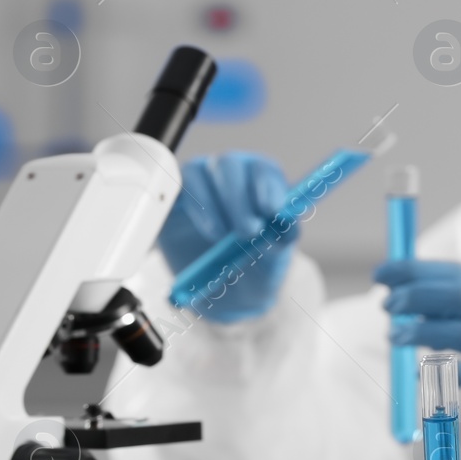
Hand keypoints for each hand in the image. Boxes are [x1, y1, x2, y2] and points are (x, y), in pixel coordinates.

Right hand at [160, 152, 298, 323]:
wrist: (232, 294)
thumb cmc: (260, 265)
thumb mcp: (278, 254)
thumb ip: (284, 233)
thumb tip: (286, 219)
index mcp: (263, 181)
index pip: (263, 169)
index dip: (267, 186)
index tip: (272, 210)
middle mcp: (231, 175)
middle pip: (229, 165)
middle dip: (238, 197)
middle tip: (248, 230)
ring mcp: (200, 184)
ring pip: (199, 172)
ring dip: (212, 203)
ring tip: (223, 236)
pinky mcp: (174, 201)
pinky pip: (176, 189)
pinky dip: (193, 208)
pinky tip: (209, 230)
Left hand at [374, 260, 460, 407]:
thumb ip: (460, 312)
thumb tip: (405, 302)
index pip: (460, 271)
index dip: (416, 271)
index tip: (380, 275)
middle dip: (417, 297)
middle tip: (387, 307)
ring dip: (423, 332)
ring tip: (394, 337)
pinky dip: (442, 373)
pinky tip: (420, 374)